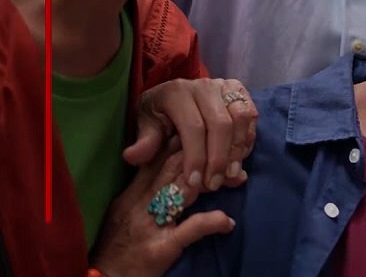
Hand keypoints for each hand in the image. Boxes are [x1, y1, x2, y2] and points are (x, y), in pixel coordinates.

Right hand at [92, 147, 235, 276]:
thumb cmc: (117, 246)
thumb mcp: (125, 211)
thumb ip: (145, 187)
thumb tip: (171, 162)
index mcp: (132, 194)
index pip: (158, 157)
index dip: (184, 140)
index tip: (208, 129)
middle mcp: (139, 204)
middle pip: (173, 167)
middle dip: (204, 154)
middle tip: (233, 148)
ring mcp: (150, 225)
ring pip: (181, 191)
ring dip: (211, 180)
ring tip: (236, 176)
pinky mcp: (160, 248)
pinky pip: (189, 229)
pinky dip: (211, 222)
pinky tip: (227, 221)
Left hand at [123, 78, 256, 191]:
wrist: (173, 96)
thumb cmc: (158, 115)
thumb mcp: (145, 126)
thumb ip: (144, 142)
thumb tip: (132, 157)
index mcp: (177, 92)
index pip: (193, 126)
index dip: (196, 156)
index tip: (195, 182)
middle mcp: (204, 85)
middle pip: (220, 123)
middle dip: (219, 158)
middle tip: (214, 184)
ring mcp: (225, 86)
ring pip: (240, 117)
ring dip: (237, 150)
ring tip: (229, 176)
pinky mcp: (240, 90)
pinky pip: (251, 114)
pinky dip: (248, 139)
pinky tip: (238, 159)